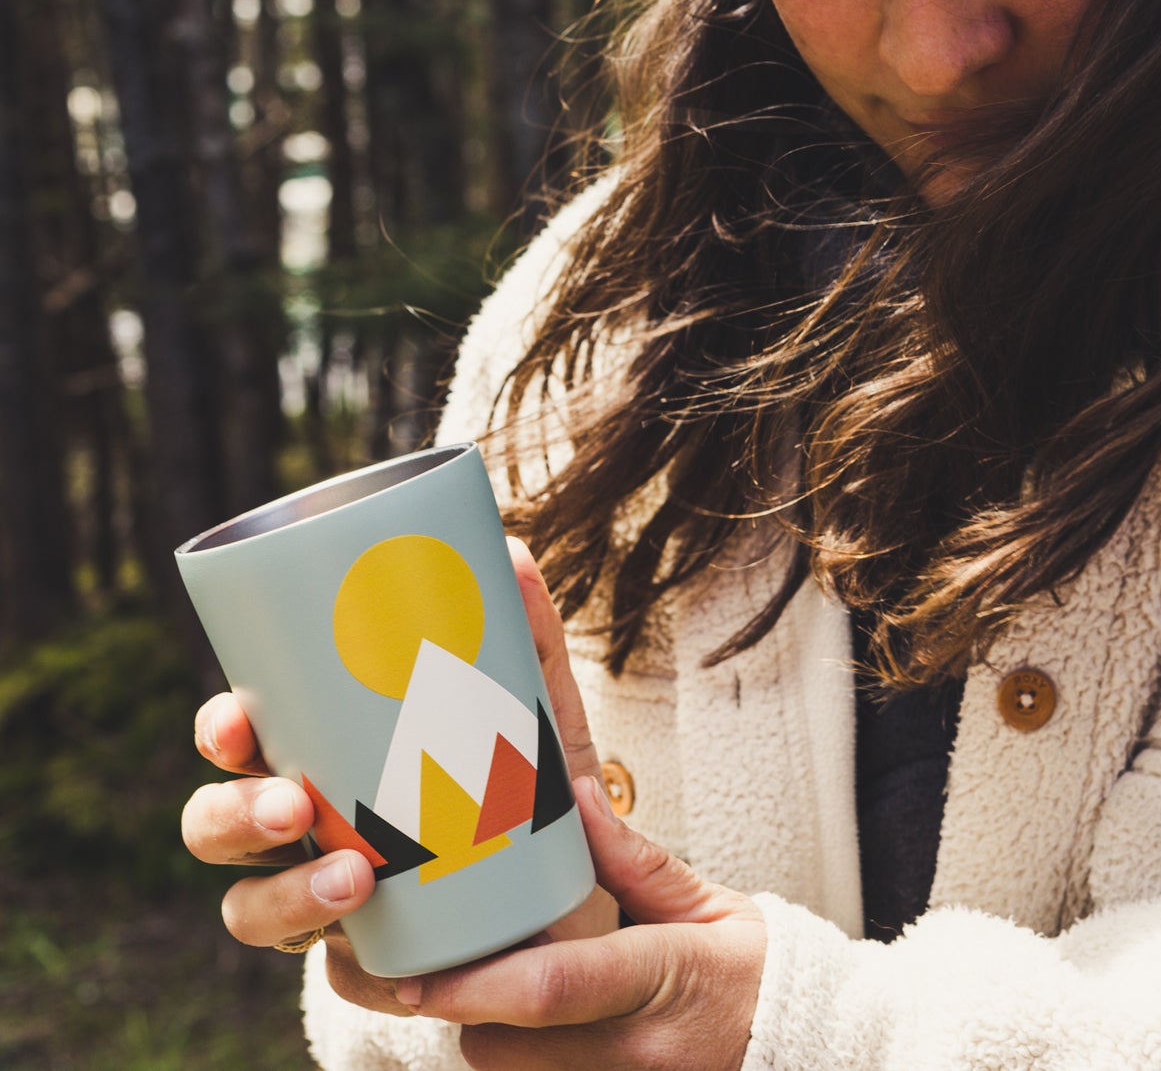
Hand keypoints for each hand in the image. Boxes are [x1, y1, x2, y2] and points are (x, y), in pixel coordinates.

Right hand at [180, 538, 619, 1016]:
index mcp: (320, 753)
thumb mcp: (534, 708)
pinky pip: (336, 981)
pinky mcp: (369, 961)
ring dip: (282, 899)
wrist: (570, 884)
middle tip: (293, 804)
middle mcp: (306, 827)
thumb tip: (509, 552)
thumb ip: (527, 635)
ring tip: (355, 880)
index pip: (239, 740)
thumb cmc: (526, 777)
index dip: (218, 731)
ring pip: (249, 911)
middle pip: (218, 824)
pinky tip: (399, 968)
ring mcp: (327, 897)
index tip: (236, 723)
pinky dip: (360, 975)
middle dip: (234, 816)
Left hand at [398, 774, 766, 1070]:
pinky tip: (538, 1030)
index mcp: (663, 978)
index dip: (474, 984)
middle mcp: (640, 1053)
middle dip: (470, 1010)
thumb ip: (633, 858)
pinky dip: (527, 1063)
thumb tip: (574, 798)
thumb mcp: (706, 903)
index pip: (552, 988)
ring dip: (495, 1041)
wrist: (806, 1040)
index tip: (419, 973)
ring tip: (506, 995)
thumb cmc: (753, 970)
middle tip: (467, 965)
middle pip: (506, 1048)